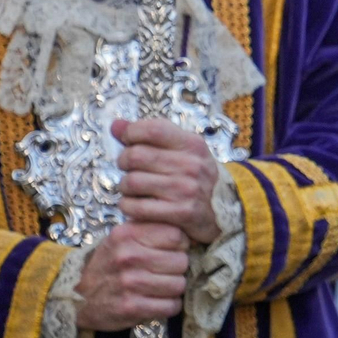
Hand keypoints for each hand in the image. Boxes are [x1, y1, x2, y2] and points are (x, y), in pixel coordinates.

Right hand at [75, 222, 188, 330]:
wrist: (75, 297)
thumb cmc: (107, 265)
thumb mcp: (121, 238)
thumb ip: (149, 230)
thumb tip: (187, 232)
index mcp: (127, 234)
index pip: (176, 235)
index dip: (180, 245)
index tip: (171, 251)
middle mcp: (128, 256)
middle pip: (181, 261)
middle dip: (176, 269)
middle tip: (163, 273)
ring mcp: (129, 282)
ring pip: (179, 285)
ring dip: (173, 289)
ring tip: (159, 288)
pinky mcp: (130, 307)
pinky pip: (170, 306)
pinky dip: (168, 307)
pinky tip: (157, 302)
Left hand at [114, 119, 221, 244]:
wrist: (222, 210)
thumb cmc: (193, 176)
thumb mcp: (181, 151)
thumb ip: (149, 136)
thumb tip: (116, 125)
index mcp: (193, 145)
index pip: (153, 129)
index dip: (132, 133)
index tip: (128, 141)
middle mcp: (192, 165)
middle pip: (136, 155)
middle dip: (123, 162)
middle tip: (129, 168)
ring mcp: (187, 190)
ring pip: (132, 182)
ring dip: (124, 187)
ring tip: (132, 188)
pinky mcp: (181, 213)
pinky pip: (136, 207)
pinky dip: (128, 206)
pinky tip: (135, 204)